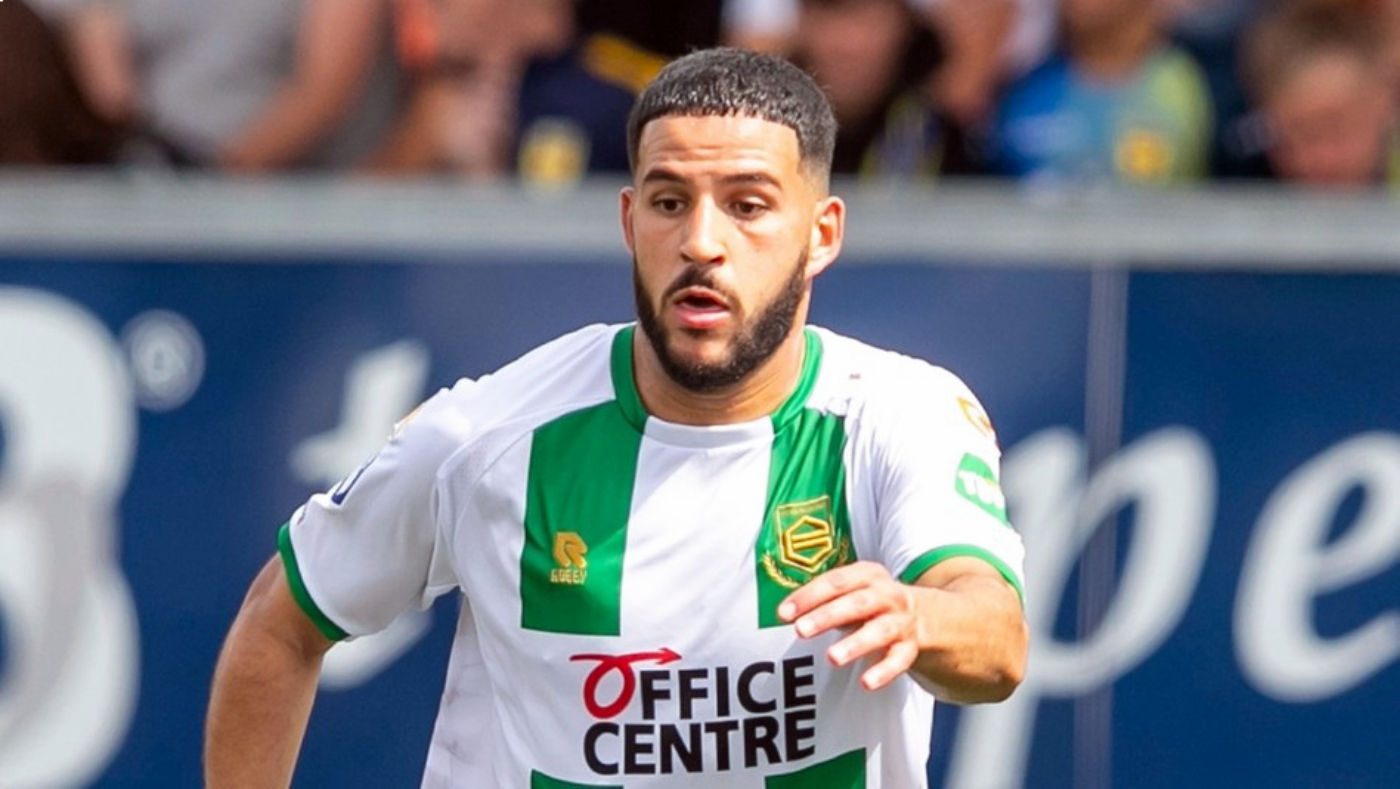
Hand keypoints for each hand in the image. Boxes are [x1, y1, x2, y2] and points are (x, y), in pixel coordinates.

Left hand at [778, 561, 928, 690]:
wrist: (925, 614)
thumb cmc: (871, 603)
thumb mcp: (853, 592)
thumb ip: (824, 600)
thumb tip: (784, 614)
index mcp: (867, 575)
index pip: (836, 581)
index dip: (809, 596)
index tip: (784, 613)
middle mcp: (887, 595)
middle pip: (857, 603)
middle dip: (827, 616)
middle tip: (801, 630)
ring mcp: (901, 620)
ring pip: (880, 630)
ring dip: (856, 644)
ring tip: (832, 658)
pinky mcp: (910, 646)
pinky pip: (899, 660)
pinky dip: (884, 672)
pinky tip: (866, 683)